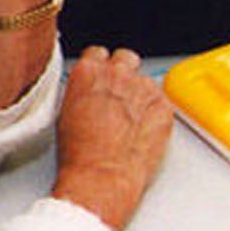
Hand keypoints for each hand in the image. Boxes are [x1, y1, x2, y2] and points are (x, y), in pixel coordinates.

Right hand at [51, 48, 172, 230]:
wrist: (103, 177)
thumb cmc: (81, 155)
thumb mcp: (66, 113)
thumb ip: (82, 91)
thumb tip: (89, 91)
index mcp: (89, 72)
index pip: (98, 53)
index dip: (100, 68)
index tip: (101, 79)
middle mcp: (118, 73)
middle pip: (125, 58)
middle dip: (122, 73)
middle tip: (118, 96)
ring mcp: (143, 88)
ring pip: (145, 78)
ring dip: (139, 93)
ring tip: (130, 119)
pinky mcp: (163, 105)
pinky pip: (160, 99)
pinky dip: (154, 110)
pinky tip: (143, 128)